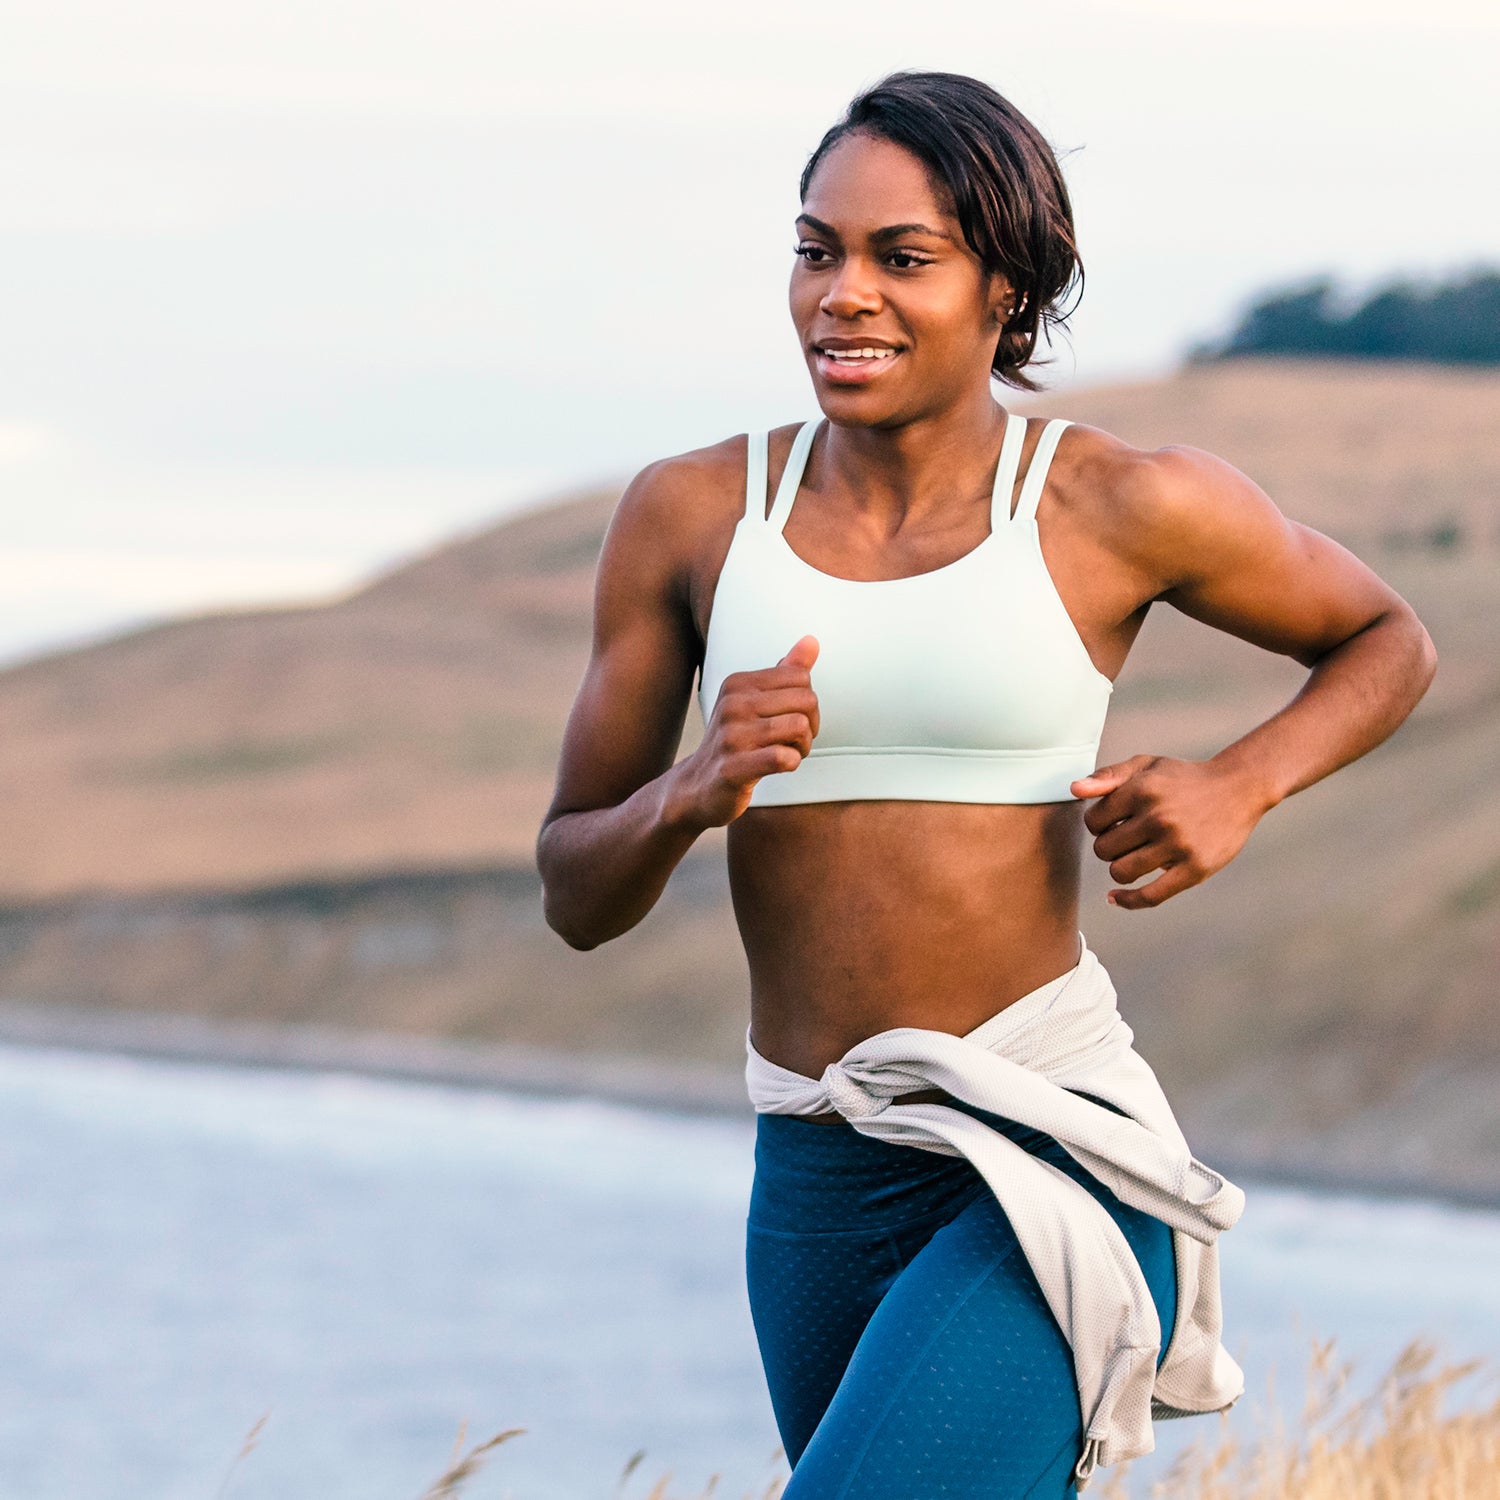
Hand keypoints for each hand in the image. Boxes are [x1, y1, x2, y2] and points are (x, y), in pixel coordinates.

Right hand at [670, 636, 820, 827]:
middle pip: (806, 700)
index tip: (792, 719)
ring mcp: (731, 736)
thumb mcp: (754, 701)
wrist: (698, 786)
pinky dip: (792, 763)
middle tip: (794, 741)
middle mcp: (732, 704)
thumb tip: (812, 641)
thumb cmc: (735, 741)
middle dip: (811, 725)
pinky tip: (778, 766)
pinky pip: (784, 758)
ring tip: (788, 753)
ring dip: (803, 746)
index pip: (800, 677)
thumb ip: (785, 671)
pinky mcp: (734, 768)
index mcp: (738, 684)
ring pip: (799, 727)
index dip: (807, 702)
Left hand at [1069, 754, 1265, 909]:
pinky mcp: (1195, 869)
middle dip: (1109, 846)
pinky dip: (1128, 901)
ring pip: (1121, 872)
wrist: (1238, 788)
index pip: (1093, 822)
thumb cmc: (1183, 778)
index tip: (1113, 822)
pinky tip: (1115, 898)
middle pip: (1103, 850)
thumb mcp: (1146, 765)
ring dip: (1120, 868)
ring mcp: (1177, 845)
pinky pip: (1150, 896)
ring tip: (1134, 856)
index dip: (1097, 824)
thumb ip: (1108, 776)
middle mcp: (1159, 817)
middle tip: (1127, 839)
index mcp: (1142, 790)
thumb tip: (1074, 789)